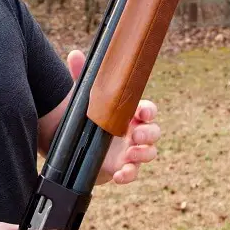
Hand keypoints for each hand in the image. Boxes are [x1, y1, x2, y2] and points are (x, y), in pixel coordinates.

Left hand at [66, 50, 160, 184]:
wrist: (76, 146)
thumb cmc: (88, 120)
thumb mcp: (83, 99)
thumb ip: (81, 77)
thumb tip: (74, 54)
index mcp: (129, 114)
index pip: (147, 110)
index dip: (148, 111)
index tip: (142, 112)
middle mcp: (133, 132)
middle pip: (154, 132)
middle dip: (149, 133)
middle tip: (135, 133)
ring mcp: (130, 151)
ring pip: (149, 153)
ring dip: (143, 154)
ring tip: (130, 155)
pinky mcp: (122, 168)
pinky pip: (133, 173)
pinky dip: (129, 175)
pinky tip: (119, 175)